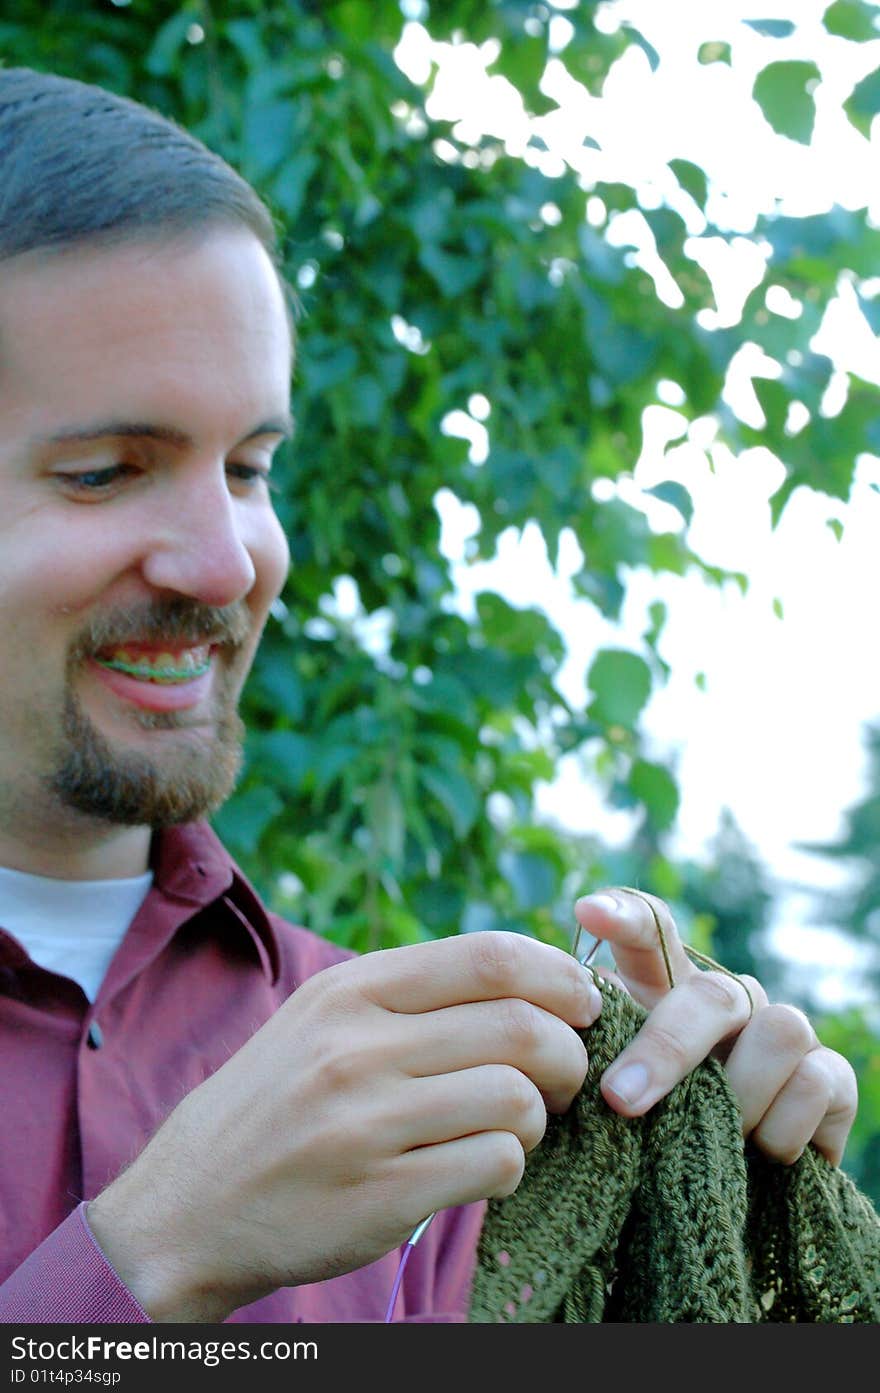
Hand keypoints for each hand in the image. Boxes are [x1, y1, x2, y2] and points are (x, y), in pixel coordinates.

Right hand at [87, 931, 598, 1320]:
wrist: (188, 1205)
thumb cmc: (276, 1104)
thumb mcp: (323, 1019)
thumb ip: (411, 993)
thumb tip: (528, 975)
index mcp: (351, 990)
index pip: (490, 956)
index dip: (558, 975)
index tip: (581, 1002)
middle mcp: (357, 1046)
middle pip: (521, 1027)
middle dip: (568, 1053)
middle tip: (563, 1077)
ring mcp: (367, 1123)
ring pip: (517, 1098)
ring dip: (540, 1116)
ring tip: (517, 1125)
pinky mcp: (381, 1196)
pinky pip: (496, 1164)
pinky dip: (510, 1166)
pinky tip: (482, 1167)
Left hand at [573, 887, 857, 1165]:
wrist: (722, 1190)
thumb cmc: (656, 1131)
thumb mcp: (615, 1093)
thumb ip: (592, 1057)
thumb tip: (558, 1034)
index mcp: (669, 991)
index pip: (652, 931)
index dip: (625, 915)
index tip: (586, 913)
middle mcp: (730, 1001)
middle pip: (712, 993)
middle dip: (666, 1049)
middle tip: (621, 1101)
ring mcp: (784, 1034)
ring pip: (780, 1030)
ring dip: (739, 1098)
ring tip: (713, 1139)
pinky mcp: (830, 1078)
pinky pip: (815, 1083)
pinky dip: (781, 1130)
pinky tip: (761, 1153)